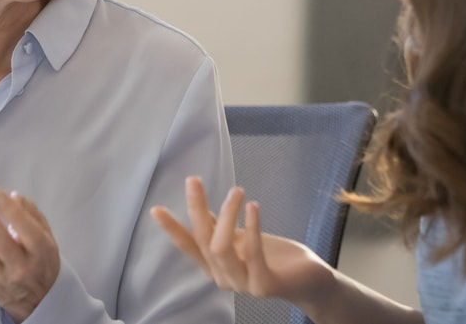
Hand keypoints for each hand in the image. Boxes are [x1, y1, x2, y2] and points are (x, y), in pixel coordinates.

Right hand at [150, 177, 335, 307]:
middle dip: (195, 209)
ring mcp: (243, 284)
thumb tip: (199, 207)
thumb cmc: (275, 257)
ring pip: (221, 248)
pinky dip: (250, 227)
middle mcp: (224, 277)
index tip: (156, 209)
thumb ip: (221, 228)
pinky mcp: (264, 285)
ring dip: (227, 215)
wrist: (309, 279)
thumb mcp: (242, 238)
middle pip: (203, 241)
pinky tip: (253, 206)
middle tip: (193, 180)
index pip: (189, 246)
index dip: (172, 228)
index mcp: (216, 266)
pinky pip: (252, 254)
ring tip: (236, 190)